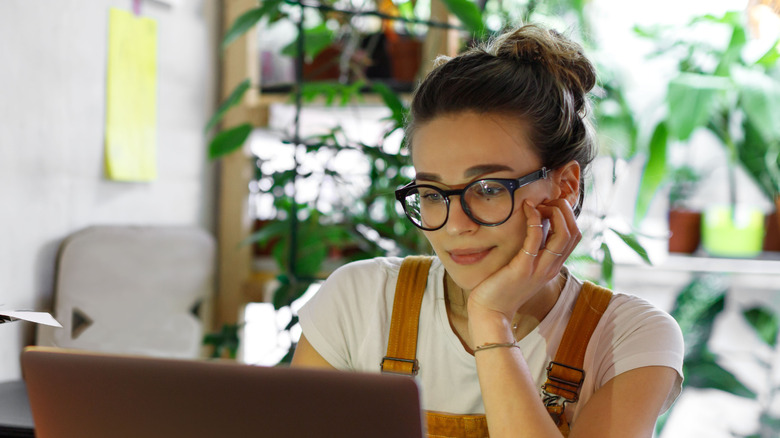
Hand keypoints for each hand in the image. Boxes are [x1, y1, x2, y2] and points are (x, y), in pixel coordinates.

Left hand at [466, 198, 581, 323]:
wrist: (491, 312)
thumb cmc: (502, 288)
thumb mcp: (524, 268)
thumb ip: (533, 251)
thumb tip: (535, 226)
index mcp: (553, 267)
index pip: (574, 236)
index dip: (567, 216)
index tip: (549, 206)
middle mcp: (551, 268)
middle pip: (574, 233)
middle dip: (564, 210)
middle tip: (545, 201)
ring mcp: (539, 268)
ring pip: (563, 235)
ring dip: (554, 212)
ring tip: (538, 203)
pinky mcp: (523, 268)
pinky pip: (536, 238)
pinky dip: (535, 220)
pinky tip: (527, 209)